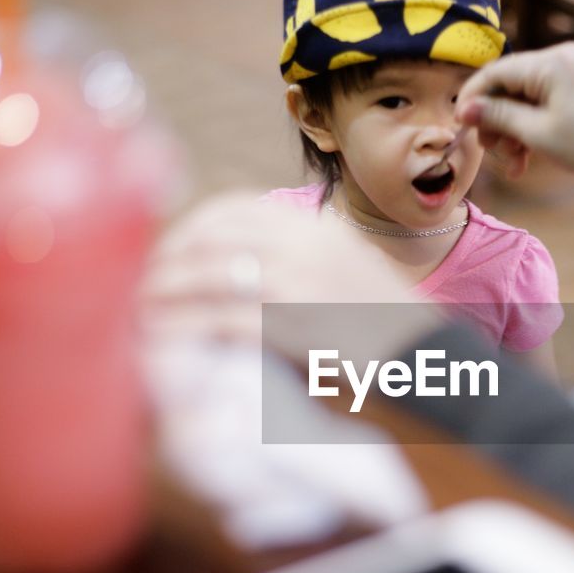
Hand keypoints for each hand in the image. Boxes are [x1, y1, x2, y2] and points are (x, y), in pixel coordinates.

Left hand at [142, 190, 434, 364]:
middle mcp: (306, 244)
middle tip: (141, 286)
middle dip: (167, 261)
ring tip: (140, 312)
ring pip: (207, 275)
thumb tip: (246, 269)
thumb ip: (305, 261)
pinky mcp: (293, 326)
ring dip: (164, 294)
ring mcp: (299, 283)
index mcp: (318, 228)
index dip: (191, 228)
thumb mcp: (353, 273)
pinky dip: (183, 328)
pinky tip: (162, 340)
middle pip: (212, 238)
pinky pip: (220, 321)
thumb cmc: (392, 329)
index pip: (235, 208)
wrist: (433, 363)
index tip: (168, 252)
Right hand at [455, 43, 573, 183]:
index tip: (460, 126)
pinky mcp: (573, 84)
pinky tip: (527, 156)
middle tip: (493, 151)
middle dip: (495, 120)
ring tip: (515, 162)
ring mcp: (567, 70)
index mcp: (548, 64)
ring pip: (521, 96)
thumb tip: (465, 109)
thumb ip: (498, 117)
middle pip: (506, 85)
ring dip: (512, 129)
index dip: (472, 98)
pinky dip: (529, 126)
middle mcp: (557, 57)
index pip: (494, 72)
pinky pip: (539, 100)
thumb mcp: (538, 134)